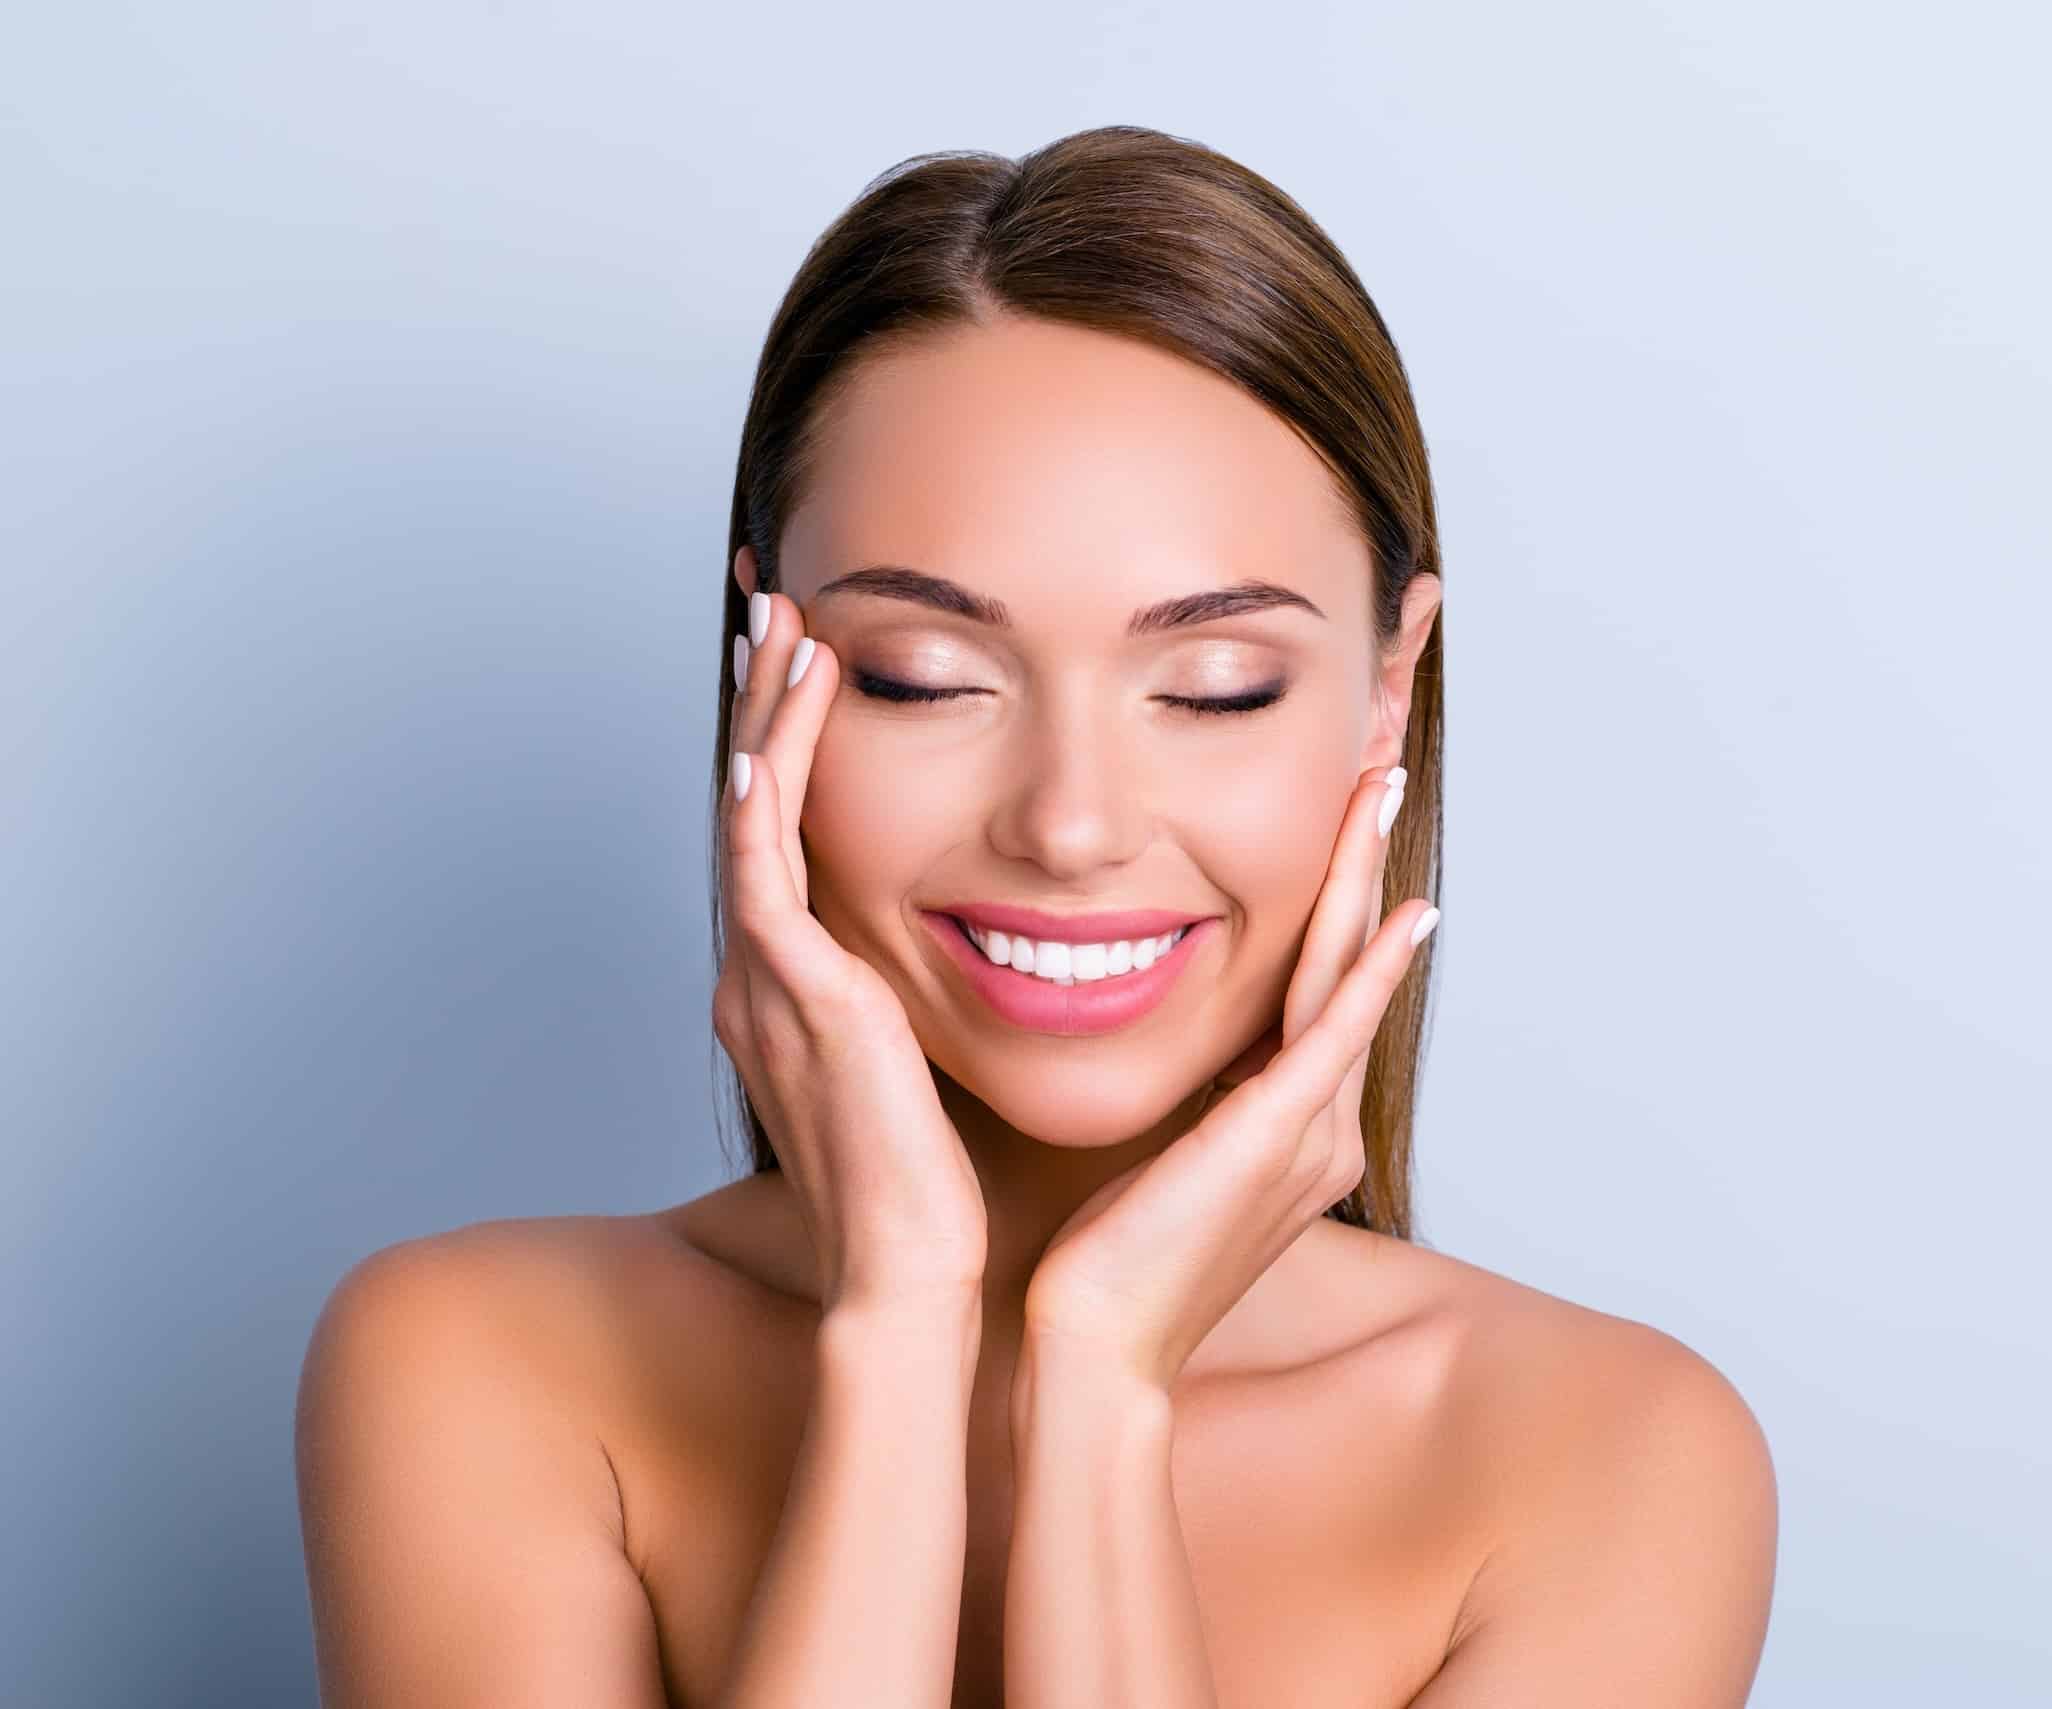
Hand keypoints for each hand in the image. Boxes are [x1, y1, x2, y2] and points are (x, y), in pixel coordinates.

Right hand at [713, 589, 988, 1310]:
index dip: (791, 751)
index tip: (815, 671)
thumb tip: (972, 969)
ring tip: (783, 625)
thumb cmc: (932, 1194)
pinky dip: (773, 779)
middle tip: (773, 610)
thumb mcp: (925, 1075)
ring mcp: (767, 978)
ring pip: (749, 812)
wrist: (910, 1279)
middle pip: (753, 805)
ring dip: (764, 714)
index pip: (788, 839)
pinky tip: (790, 710)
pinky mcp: (791, 989)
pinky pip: (765, 859)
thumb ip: (924, 1013)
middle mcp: (766, 973)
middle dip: (761, 705)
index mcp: (796, 990)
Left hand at [1018, 762, 1435, 1393]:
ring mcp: (1309, 1129)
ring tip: (1380, 791)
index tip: (1335, 821)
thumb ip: (1188, 1104)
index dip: (1334, 899)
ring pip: (1347, 974)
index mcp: (1292, 1127)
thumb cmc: (1110, 1268)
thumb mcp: (1160, 1162)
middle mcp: (1320, 1124)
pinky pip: (1336, 1032)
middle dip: (1361, 862)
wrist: (1099, 1350)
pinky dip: (1375, 971)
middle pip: (1348, 963)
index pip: (1320, 987)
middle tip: (1376, 769)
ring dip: (1366, 877)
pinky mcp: (1277, 1135)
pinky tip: (1406, 915)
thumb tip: (1169, 1046)